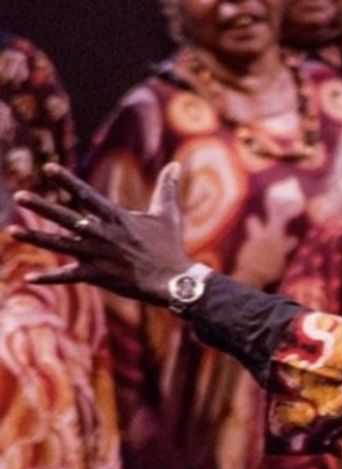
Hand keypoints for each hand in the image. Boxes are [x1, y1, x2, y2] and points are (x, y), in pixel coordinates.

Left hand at [8, 162, 190, 304]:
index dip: (67, 181)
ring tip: (12, 231)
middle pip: (66, 218)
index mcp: (116, 218)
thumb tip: (176, 164)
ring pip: (60, 245)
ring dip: (35, 238)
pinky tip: (29, 277)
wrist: (173, 280)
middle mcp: (102, 234)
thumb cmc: (170, 246)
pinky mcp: (97, 276)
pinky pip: (68, 277)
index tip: (48, 168)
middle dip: (41, 207)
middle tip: (19, 196)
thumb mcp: (168, 214)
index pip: (86, 195)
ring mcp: (97, 256)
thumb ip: (167, 189)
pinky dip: (49, 277)